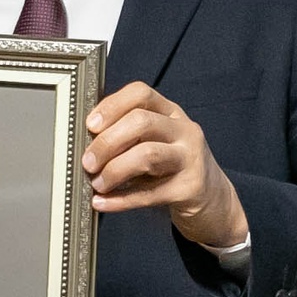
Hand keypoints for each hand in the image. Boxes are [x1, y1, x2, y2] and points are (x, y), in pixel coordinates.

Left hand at [81, 81, 250, 252]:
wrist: (213, 199)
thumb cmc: (172, 166)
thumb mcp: (156, 142)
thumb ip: (127, 135)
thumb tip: (83, 141)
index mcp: (170, 112)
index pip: (141, 93)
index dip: (112, 105)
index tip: (90, 125)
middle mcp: (183, 130)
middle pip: (141, 122)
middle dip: (108, 142)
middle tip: (87, 162)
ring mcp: (190, 158)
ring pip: (147, 155)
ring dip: (114, 170)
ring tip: (97, 184)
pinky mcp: (191, 188)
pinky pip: (150, 194)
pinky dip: (121, 200)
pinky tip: (102, 202)